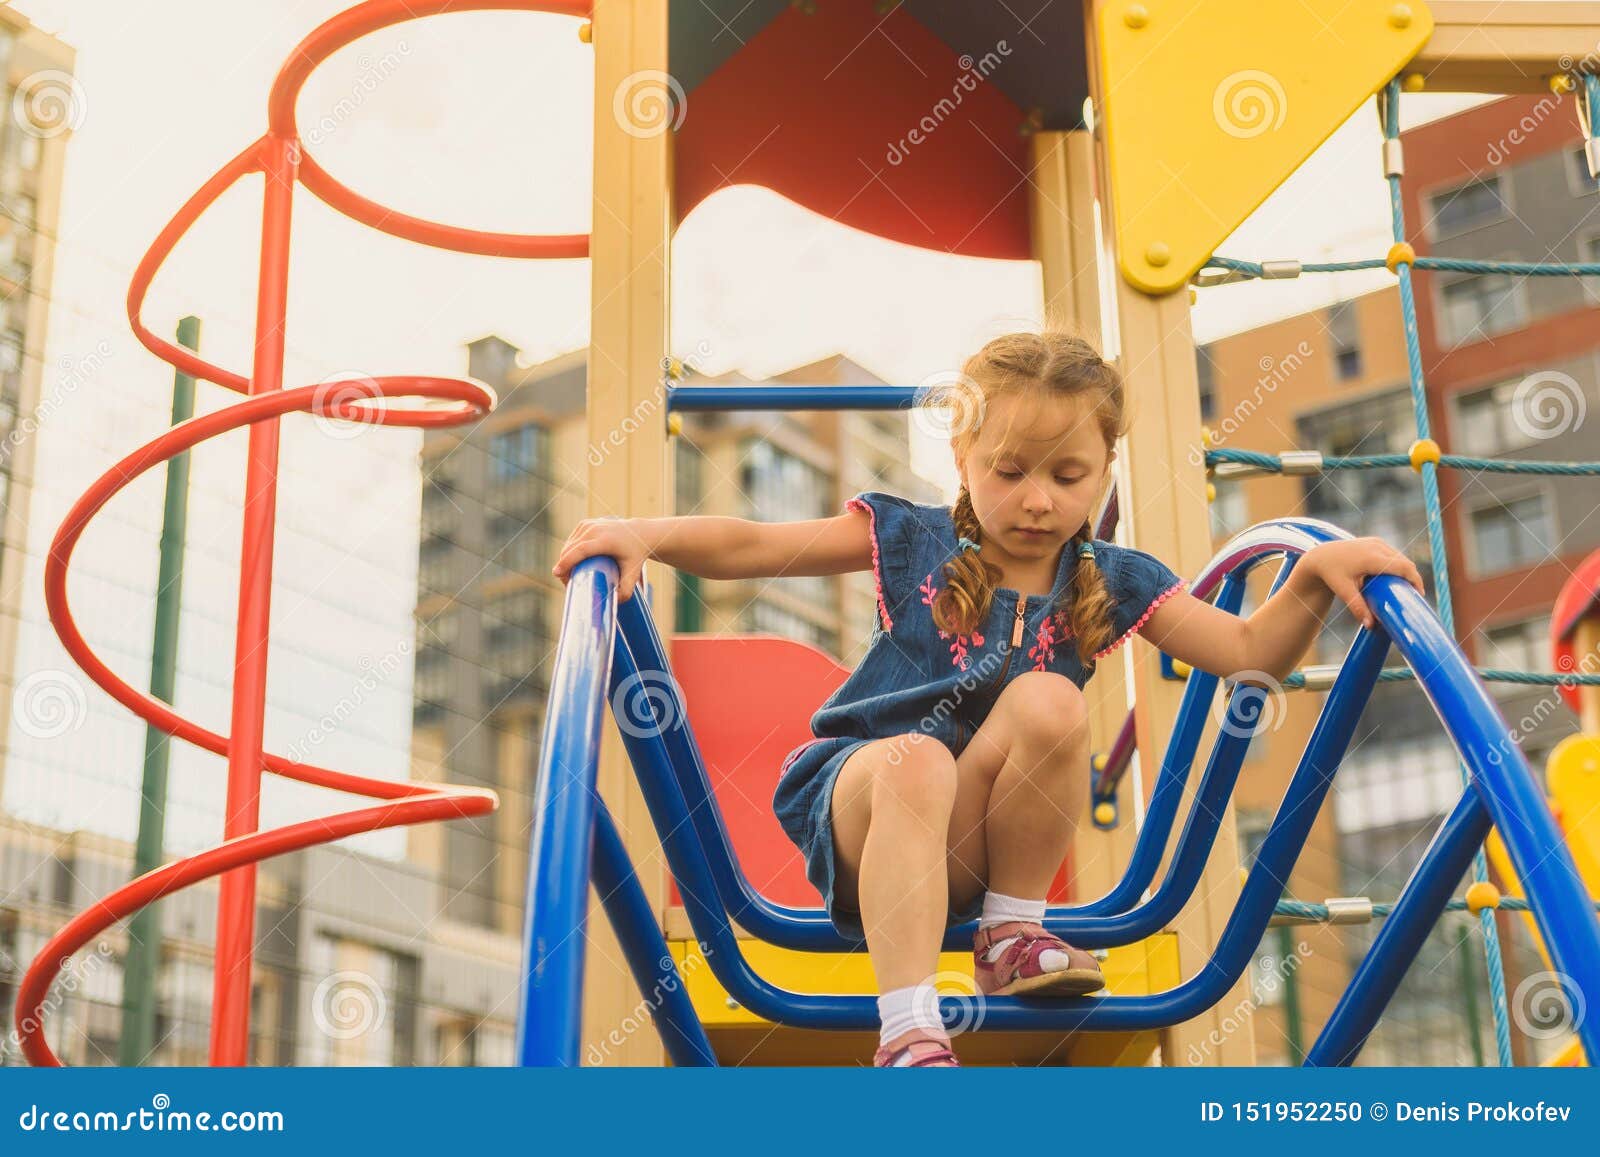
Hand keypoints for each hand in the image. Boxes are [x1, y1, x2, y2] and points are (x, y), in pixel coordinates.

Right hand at [551, 517, 651, 600]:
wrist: (639, 533)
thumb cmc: (635, 554)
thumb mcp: (633, 572)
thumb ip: (626, 589)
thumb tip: (615, 602)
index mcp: (606, 540)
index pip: (581, 550)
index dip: (567, 561)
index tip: (557, 573)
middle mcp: (596, 529)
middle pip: (571, 549)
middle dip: (564, 567)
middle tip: (568, 584)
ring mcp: (589, 525)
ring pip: (569, 545)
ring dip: (565, 559)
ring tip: (570, 575)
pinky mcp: (585, 524)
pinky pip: (571, 540)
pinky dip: (568, 551)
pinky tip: (570, 562)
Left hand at [1301, 537, 1425, 629]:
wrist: (1320, 556)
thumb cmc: (1331, 573)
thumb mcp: (1343, 591)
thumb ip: (1357, 607)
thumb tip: (1370, 626)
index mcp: (1371, 558)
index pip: (1403, 567)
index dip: (1415, 580)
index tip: (1419, 594)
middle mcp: (1376, 546)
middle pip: (1404, 563)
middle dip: (1412, 578)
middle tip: (1413, 596)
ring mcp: (1376, 542)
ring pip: (1400, 557)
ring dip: (1405, 571)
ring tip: (1406, 589)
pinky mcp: (1375, 541)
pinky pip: (1393, 554)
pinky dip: (1398, 565)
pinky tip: (1397, 578)